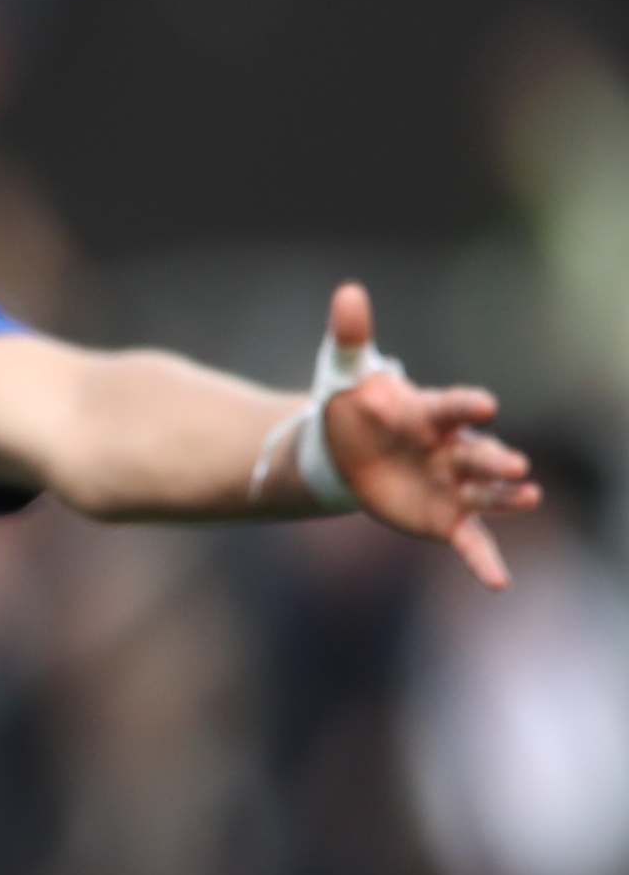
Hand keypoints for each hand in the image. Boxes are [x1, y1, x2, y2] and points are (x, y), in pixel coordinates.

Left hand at [305, 280, 542, 588]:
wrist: (345, 452)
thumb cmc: (355, 408)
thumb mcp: (344, 375)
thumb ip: (352, 338)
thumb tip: (347, 292)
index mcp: (429, 414)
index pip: (451, 407)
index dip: (464, 405)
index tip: (482, 403)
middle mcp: (451, 449)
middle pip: (476, 453)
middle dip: (494, 457)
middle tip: (513, 463)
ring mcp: (453, 485)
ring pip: (485, 493)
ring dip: (506, 498)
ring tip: (529, 496)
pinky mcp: (446, 517)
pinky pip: (470, 540)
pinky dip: (484, 560)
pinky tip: (500, 582)